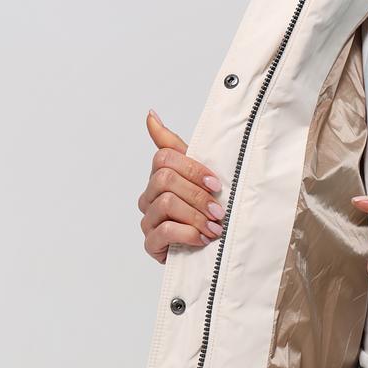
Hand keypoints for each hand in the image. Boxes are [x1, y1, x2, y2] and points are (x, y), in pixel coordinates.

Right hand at [138, 109, 224, 263]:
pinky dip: (187, 234)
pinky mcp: (151, 244)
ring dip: (196, 216)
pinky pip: (164, 231)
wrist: (209, 251)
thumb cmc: (204, 211)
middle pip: (165, 180)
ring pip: (166, 204)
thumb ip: (174, 147)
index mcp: (159, 177)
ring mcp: (148, 220)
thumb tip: (150, 115)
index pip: (164, 158)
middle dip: (197, 195)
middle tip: (219, 211)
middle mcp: (149, 196)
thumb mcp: (197, 177)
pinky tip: (202, 239)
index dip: (191, 168)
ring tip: (214, 227)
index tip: (216, 183)